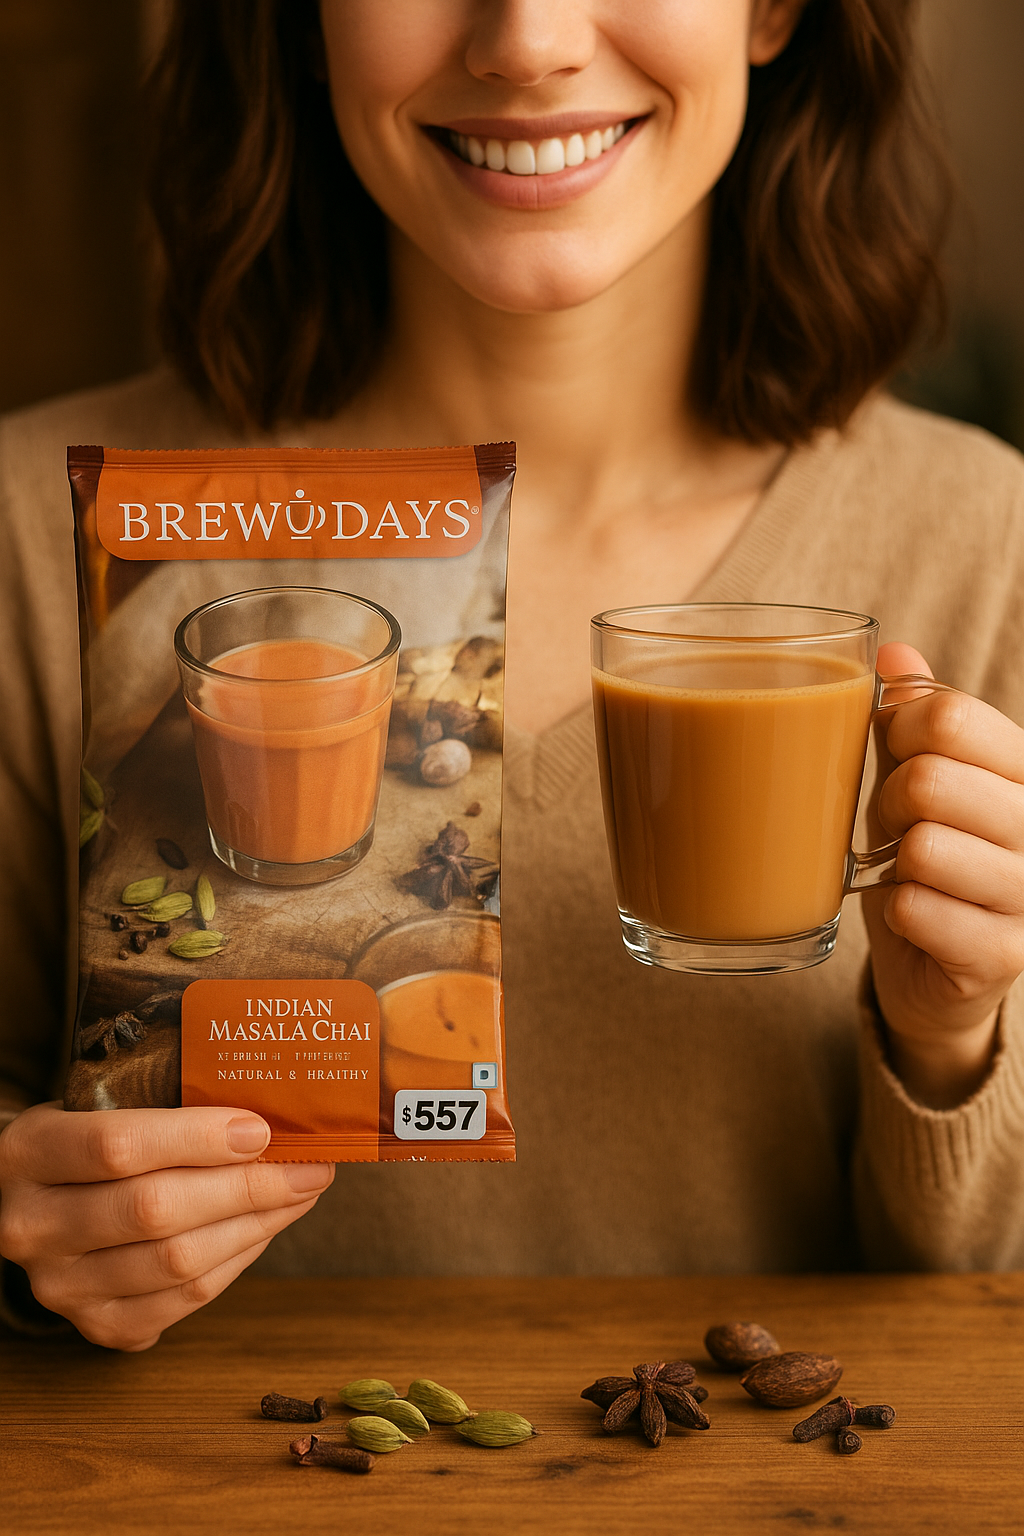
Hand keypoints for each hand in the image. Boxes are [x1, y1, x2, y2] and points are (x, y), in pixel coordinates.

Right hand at [0, 1103, 332, 1350]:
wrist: (28, 1199)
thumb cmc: (82, 1138)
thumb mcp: (97, 1105)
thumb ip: (165, 1107)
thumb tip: (270, 1114)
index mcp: (27, 1154)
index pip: (117, 1147)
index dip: (197, 1139)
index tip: (260, 1129)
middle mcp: (32, 1227)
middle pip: (155, 1211)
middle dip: (247, 1187)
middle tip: (309, 1165)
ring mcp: (60, 1286)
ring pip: (176, 1263)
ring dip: (255, 1226)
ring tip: (300, 1192)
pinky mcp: (96, 1325)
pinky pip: (184, 1300)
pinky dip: (237, 1261)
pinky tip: (263, 1227)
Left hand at [862, 642, 1023, 1108]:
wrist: (937, 970)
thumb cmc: (924, 861)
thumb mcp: (914, 782)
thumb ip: (911, 720)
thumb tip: (892, 652)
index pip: (951, 717)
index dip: (897, 729)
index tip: (893, 752)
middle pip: (929, 780)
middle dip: (890, 804)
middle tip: (898, 827)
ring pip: (922, 848)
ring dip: (893, 863)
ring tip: (908, 874)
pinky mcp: (1005, 953)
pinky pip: (914, 908)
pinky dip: (896, 911)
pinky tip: (916, 917)